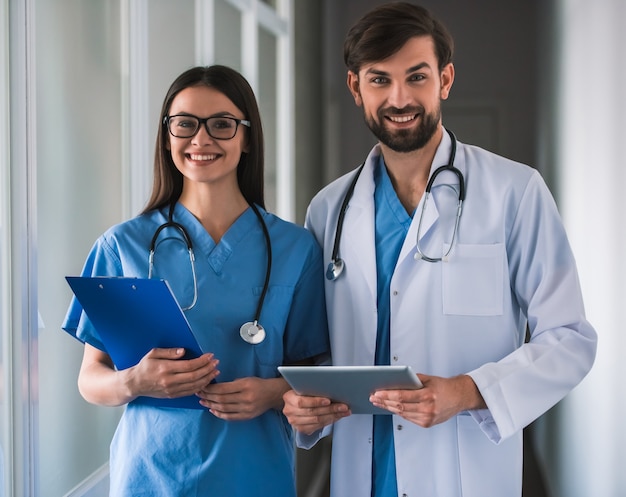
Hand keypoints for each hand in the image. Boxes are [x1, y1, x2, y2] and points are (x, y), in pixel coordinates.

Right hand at [126, 348, 219, 399]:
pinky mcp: (173, 395)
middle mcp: (170, 381)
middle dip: (208, 369)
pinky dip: (200, 387)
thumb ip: (169, 352)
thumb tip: (184, 351)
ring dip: (207, 378)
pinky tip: (206, 381)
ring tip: (215, 371)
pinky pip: (190, 392)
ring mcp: (172, 390)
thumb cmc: (144, 366)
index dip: (202, 361)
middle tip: (216, 363)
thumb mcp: (153, 354)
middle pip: (194, 376)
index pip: (189, 366)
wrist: (135, 384)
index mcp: (165, 369)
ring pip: (194, 386)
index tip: (210, 355)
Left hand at [197, 377, 289, 420]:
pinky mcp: (247, 416)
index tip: (202, 386)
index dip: (210, 389)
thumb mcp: (246, 379)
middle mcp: (246, 398)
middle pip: (222, 399)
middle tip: (199, 394)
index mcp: (245, 386)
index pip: (223, 389)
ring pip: (224, 409)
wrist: (272, 394)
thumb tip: (213, 388)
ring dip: (211, 405)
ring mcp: (246, 409)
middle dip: (208, 397)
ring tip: (203, 401)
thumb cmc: (258, 384)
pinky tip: (212, 410)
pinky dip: (219, 414)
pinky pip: (230, 417)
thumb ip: (231, 384)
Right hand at [282, 389, 350, 434]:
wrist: (293, 402)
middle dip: (330, 409)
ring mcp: (295, 422)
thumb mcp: (303, 387)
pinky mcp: (301, 429)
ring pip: (317, 421)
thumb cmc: (301, 392)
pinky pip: (318, 427)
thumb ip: (312, 388)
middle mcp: (290, 411)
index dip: (316, 402)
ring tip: (344, 412)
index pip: (302, 402)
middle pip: (312, 412)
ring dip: (333, 416)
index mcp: (288, 398)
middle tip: (343, 406)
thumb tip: (331, 389)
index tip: (328, 400)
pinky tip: (337, 416)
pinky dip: (329, 421)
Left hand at [369, 374, 485, 427]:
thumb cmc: (443, 386)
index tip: (376, 393)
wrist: (459, 397)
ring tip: (379, 402)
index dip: (387, 395)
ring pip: (402, 413)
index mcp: (428, 395)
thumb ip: (411, 380)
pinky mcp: (427, 423)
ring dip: (388, 408)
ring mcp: (428, 418)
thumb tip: (393, 381)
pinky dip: (399, 412)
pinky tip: (391, 407)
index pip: (402, 396)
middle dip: (384, 402)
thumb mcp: (428, 379)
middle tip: (373, 397)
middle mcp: (428, 408)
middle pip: (400, 406)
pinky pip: (408, 418)